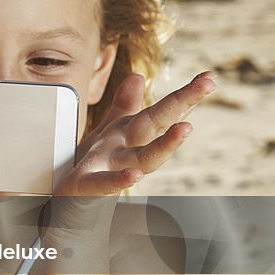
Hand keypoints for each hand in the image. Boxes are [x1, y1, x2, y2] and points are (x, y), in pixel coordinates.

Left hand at [55, 70, 216, 197]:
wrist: (65, 199)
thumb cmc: (91, 164)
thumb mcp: (109, 131)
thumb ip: (124, 106)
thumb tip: (136, 75)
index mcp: (130, 134)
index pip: (162, 111)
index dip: (184, 94)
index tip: (210, 76)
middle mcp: (125, 150)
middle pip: (156, 125)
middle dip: (181, 103)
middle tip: (206, 84)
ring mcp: (109, 168)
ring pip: (142, 157)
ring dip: (164, 145)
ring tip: (185, 128)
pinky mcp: (84, 185)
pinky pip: (102, 184)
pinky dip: (118, 181)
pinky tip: (135, 175)